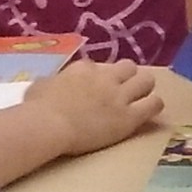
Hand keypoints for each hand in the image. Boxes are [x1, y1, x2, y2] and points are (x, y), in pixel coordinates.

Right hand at [23, 60, 163, 155]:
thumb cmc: (37, 108)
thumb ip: (51, 82)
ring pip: (147, 81)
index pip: (99, 66)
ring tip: (140, 99)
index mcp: (83, 68)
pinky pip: (154, 104)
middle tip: (122, 91)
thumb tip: (49, 84)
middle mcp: (105, 77)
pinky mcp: (129, 116)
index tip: (94, 88)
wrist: (48, 125)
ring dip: (144, 88)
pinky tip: (149, 111)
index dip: (99, 78)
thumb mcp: (39, 86)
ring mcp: (119, 96)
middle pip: (129, 67)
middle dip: (128, 77)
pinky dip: (154, 106)